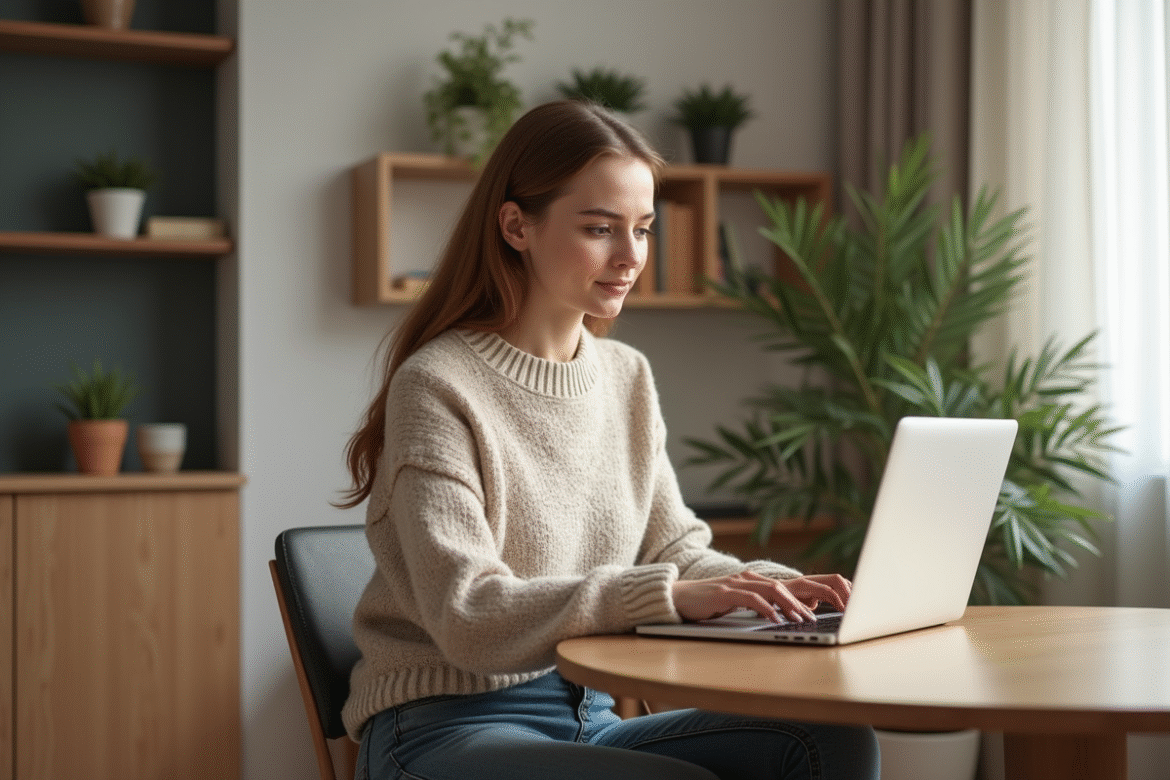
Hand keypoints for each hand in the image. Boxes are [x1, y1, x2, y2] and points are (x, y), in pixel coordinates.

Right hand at [671, 571, 850, 623]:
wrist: (677, 598)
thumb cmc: (707, 603)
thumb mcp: (735, 603)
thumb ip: (755, 604)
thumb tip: (778, 615)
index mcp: (751, 581)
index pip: (784, 586)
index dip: (803, 598)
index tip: (817, 612)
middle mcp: (747, 579)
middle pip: (784, 587)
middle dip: (803, 602)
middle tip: (816, 618)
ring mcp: (736, 584)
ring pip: (772, 591)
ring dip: (789, 606)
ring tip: (801, 620)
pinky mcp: (725, 593)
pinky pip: (752, 600)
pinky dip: (767, 610)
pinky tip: (775, 620)